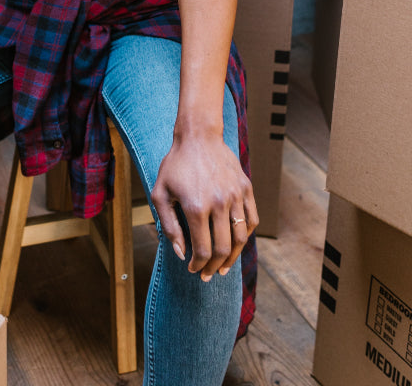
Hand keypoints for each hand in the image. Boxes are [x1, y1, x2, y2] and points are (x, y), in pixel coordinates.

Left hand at [149, 130, 257, 280]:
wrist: (198, 137)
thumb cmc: (175, 165)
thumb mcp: (160, 194)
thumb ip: (169, 226)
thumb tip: (181, 253)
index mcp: (196, 207)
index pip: (203, 249)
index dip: (199, 266)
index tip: (194, 270)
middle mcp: (219, 203)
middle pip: (223, 248)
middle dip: (214, 267)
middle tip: (208, 275)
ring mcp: (235, 195)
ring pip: (240, 238)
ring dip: (232, 258)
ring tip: (224, 267)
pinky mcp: (246, 188)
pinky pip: (251, 220)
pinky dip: (245, 236)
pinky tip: (236, 243)